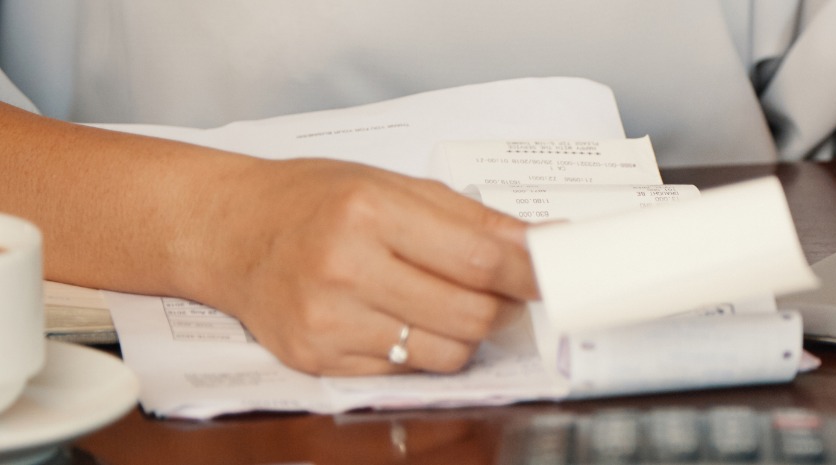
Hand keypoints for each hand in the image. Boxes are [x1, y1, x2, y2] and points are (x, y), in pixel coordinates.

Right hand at [183, 158, 538, 374]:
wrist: (229, 230)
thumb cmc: (314, 200)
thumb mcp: (395, 186)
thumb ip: (475, 219)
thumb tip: (544, 243)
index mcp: (370, 211)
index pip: (479, 260)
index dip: (528, 274)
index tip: (553, 275)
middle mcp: (345, 267)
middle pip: (470, 315)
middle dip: (502, 306)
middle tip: (499, 291)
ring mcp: (328, 320)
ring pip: (445, 353)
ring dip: (464, 332)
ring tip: (445, 302)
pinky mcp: (317, 359)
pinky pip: (404, 370)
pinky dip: (419, 349)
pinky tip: (400, 317)